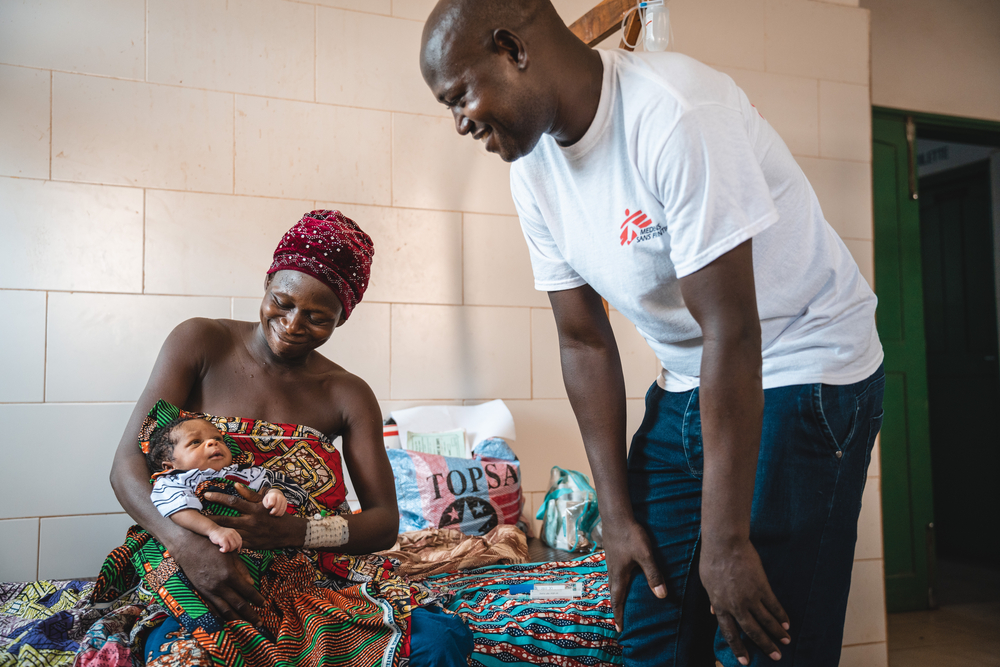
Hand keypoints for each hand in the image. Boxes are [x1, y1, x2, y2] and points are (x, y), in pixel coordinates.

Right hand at [168, 530, 264, 624]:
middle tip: (260, 623)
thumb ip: (242, 570)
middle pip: (239, 605)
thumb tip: (251, 583)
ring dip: (237, 619)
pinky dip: (221, 616)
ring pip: (225, 610)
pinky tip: (228, 620)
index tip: (264, 604)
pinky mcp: (201, 593)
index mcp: (230, 575)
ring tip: (246, 625)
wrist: (188, 547)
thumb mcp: (231, 554)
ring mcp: (209, 591)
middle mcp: (220, 586)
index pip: (248, 591)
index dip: (257, 599)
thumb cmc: (212, 547)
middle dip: (251, 615)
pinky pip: (213, 608)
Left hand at [204, 483, 306, 549]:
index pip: (233, 502)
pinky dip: (224, 542)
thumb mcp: (266, 502)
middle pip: (225, 519)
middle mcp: (250, 522)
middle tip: (195, 515)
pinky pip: (234, 544)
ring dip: (214, 531)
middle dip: (209, 517)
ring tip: (200, 528)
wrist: (290, 532)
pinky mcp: (250, 545)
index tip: (206, 495)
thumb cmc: (276, 514)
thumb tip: (237, 486)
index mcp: (254, 509)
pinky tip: (213, 542)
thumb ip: (250, 495)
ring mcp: (250, 534)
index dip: (218, 498)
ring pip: (227, 532)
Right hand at [209, 526, 241, 552]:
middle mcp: (232, 533)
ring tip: (224, 549)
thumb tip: (238, 548)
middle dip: (232, 549)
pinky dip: (224, 550)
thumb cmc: (219, 534)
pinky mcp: (223, 539)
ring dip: (228, 550)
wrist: (212, 529)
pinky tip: (220, 549)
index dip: (239, 546)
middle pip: (237, 544)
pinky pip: (226, 548)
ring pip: (233, 547)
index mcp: (234, 532)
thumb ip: (233, 538)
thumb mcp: (228, 533)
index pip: (240, 540)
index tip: (237, 550)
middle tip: (227, 549)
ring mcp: (227, 536)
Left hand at [262, 488, 287, 515]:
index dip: (269, 507)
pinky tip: (277, 513)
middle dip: (273, 512)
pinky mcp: (286, 504)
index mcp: (273, 495)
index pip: (271, 503)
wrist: (276, 494)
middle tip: (270, 513)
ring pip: (281, 510)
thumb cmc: (269, 498)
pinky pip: (284, 511)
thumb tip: (269, 507)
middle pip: (277, 507)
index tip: (268, 508)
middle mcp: (280, 497)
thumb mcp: (265, 499)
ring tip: (273, 514)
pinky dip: (280, 513)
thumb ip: (266, 504)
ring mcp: (284, 500)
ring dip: (277, 514)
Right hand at [603, 519, 666, 632]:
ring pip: (613, 583)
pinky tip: (624, 578)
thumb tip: (662, 596)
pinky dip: (618, 582)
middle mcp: (613, 571)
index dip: (619, 615)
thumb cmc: (630, 535)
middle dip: (617, 608)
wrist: (616, 516)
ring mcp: (611, 562)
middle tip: (620, 619)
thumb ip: (653, 574)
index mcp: (619, 575)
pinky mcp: (613, 554)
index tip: (619, 629)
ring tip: (622, 602)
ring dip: (617, 595)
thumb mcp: (645, 555)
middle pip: (613, 594)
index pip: (617, 600)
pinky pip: (614, 574)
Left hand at [700, 538, 789, 663]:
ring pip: (765, 621)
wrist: (724, 543)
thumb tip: (713, 611)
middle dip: (765, 645)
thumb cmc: (712, 560)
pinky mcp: (761, 586)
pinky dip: (781, 615)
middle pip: (752, 631)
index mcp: (720, 605)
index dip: (738, 648)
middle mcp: (735, 605)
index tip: (745, 661)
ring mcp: (749, 597)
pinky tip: (787, 623)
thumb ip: (713, 599)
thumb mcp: (707, 583)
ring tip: (786, 641)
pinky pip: (773, 605)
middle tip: (776, 656)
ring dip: (777, 633)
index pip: (729, 633)